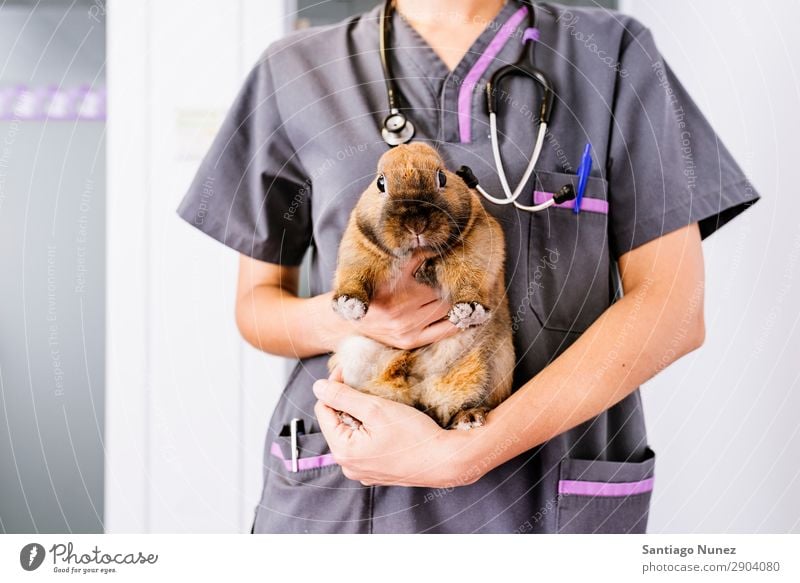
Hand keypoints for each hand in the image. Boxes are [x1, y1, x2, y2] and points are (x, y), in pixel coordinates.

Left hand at [313, 369, 478, 487]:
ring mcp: (362, 471)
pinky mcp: (376, 472)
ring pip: (351, 433)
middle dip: (348, 402)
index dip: (334, 386)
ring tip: (378, 403)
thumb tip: (317, 387)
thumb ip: (343, 397)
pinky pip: (364, 446)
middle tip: (366, 385)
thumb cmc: (414, 436)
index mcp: (343, 451)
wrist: (445, 461)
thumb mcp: (376, 409)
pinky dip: (370, 431)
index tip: (348, 371)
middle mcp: (348, 466)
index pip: (323, 410)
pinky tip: (386, 423)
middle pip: (336, 422)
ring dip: (360, 415)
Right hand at [351, 255, 457, 349]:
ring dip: (454, 305)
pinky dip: (455, 323)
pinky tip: (462, 316)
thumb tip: (433, 246)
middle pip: (443, 298)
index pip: (436, 282)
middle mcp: (403, 313)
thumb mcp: (388, 270)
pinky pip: (442, 333)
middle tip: (458, 284)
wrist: (351, 320)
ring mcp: (407, 330)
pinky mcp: (409, 342)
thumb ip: (412, 258)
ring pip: (445, 314)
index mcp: (399, 291)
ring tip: (461, 298)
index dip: (447, 275)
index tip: (455, 271)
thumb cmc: (371, 290)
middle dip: (450, 290)